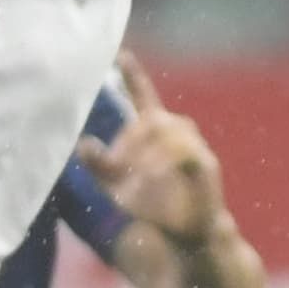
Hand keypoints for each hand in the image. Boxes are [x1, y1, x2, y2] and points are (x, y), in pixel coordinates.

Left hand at [89, 48, 228, 242]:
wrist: (185, 233)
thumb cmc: (152, 204)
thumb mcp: (115, 185)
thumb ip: (99, 164)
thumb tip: (83, 143)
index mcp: (155, 132)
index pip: (144, 96)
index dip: (134, 75)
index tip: (121, 54)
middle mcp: (177, 132)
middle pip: (153, 118)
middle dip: (130, 142)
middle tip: (115, 167)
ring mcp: (194, 146)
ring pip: (169, 131)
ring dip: (145, 153)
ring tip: (132, 176)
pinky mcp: (206, 164)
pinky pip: (185, 153)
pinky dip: (163, 162)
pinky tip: (148, 176)